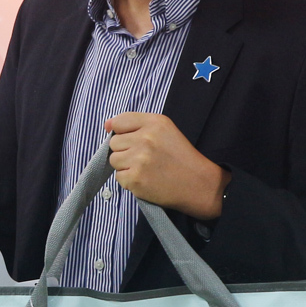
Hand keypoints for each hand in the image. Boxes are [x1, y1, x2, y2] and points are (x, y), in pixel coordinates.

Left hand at [105, 113, 229, 220]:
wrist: (198, 184)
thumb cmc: (180, 156)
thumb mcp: (165, 130)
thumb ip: (136, 124)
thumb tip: (107, 125)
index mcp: (154, 123)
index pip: (119, 122)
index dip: (122, 133)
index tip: (133, 141)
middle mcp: (146, 138)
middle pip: (114, 143)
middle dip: (125, 151)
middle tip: (146, 158)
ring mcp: (139, 160)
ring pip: (114, 160)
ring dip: (126, 166)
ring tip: (146, 169)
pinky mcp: (135, 179)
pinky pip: (119, 177)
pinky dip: (130, 181)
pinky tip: (147, 180)